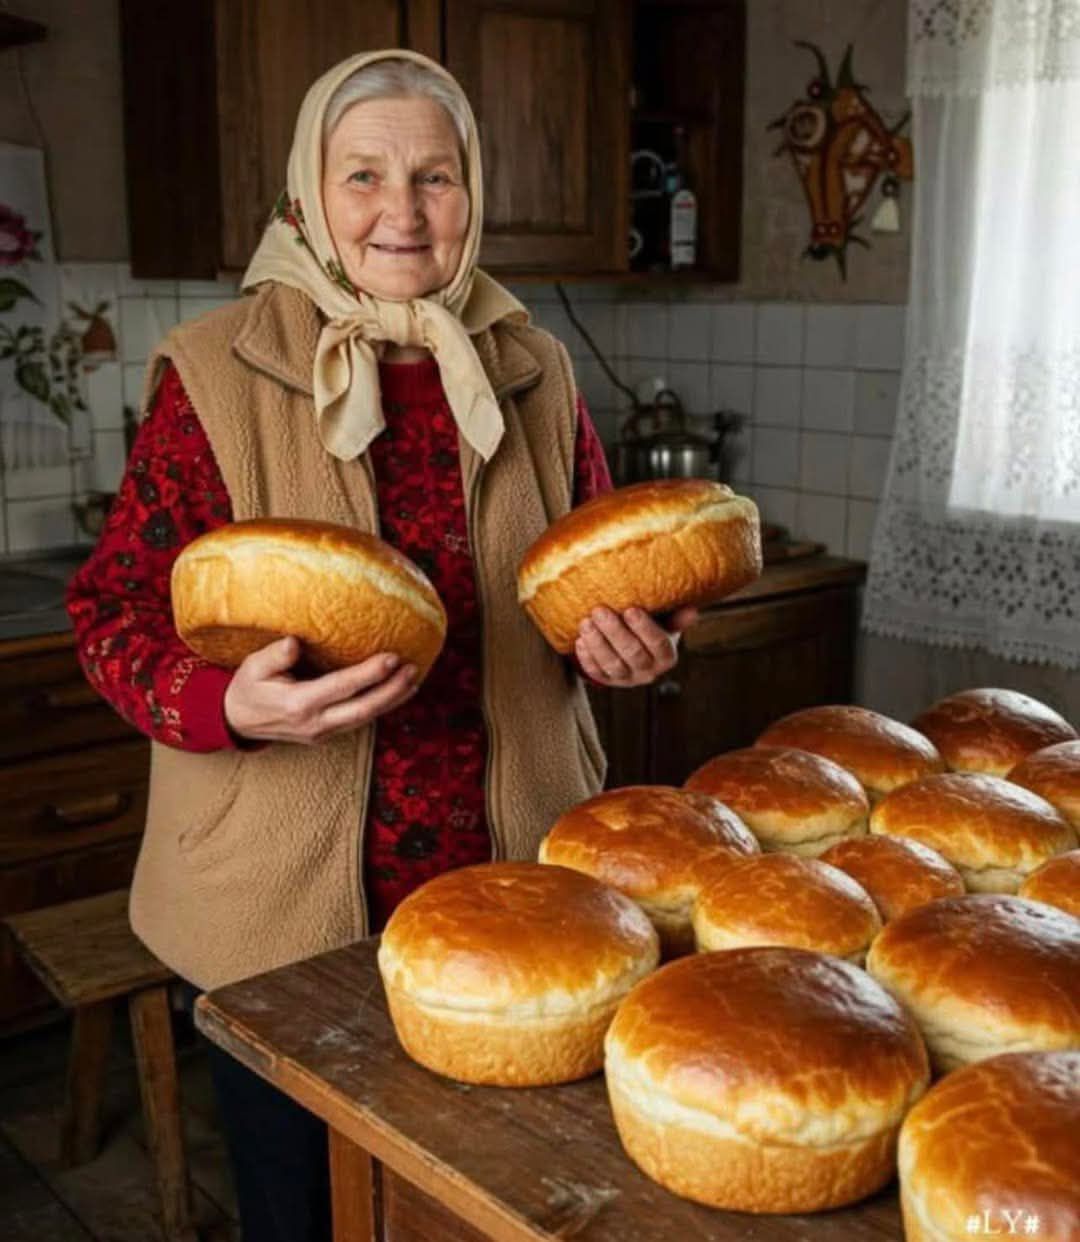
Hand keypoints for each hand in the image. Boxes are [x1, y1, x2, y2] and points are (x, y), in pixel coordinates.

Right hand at [223, 636, 417, 745]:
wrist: (237, 722)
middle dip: (392, 690)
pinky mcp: (327, 733)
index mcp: (298, 703)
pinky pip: (360, 720)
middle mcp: (315, 722)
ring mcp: (323, 732)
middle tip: (413, 669)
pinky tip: (396, 692)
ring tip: (414, 679)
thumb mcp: (252, 668)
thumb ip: (274, 656)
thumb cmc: (248, 689)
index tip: (392, 657)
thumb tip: (294, 642)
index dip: (370, 674)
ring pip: (366, 718)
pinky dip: (381, 707)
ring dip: (392, 700)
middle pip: (364, 709)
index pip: (342, 687)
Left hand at [574, 605, 698, 687]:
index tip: (630, 610)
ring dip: (597, 643)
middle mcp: (649, 671)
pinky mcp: (608, 681)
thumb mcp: (665, 622)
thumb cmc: (652, 627)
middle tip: (599, 610)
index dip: (644, 628)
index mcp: (667, 656)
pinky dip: (587, 658)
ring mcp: (627, 679)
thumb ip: (675, 617)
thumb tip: (693, 612)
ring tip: (586, 622)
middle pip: (632, 653)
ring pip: (612, 664)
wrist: (634, 646)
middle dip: (614, 631)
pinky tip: (579, 640)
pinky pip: (596, 673)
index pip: (658, 643)